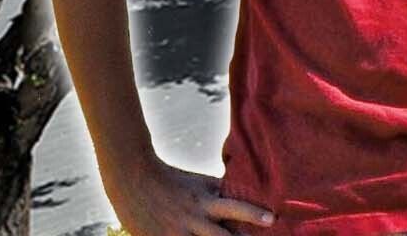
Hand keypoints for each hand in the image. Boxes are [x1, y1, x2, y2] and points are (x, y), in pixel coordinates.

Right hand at [101, 153, 275, 235]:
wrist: (133, 177)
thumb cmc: (172, 179)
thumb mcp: (201, 183)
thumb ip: (221, 191)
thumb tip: (247, 191)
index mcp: (208, 200)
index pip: (237, 209)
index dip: (255, 215)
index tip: (273, 220)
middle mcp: (196, 218)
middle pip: (222, 235)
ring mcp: (177, 232)